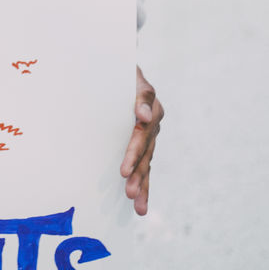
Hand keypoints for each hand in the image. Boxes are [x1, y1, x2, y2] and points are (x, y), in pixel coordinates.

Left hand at [120, 65, 162, 214]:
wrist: (117, 65)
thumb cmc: (119, 69)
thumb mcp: (127, 73)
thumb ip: (139, 92)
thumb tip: (142, 115)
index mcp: (149, 105)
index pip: (142, 131)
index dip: (134, 150)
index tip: (123, 169)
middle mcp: (152, 122)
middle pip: (146, 150)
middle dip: (137, 171)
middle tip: (127, 190)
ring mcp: (149, 133)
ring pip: (147, 162)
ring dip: (141, 183)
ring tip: (136, 205)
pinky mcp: (143, 143)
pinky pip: (144, 166)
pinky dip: (143, 184)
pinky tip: (139, 203)